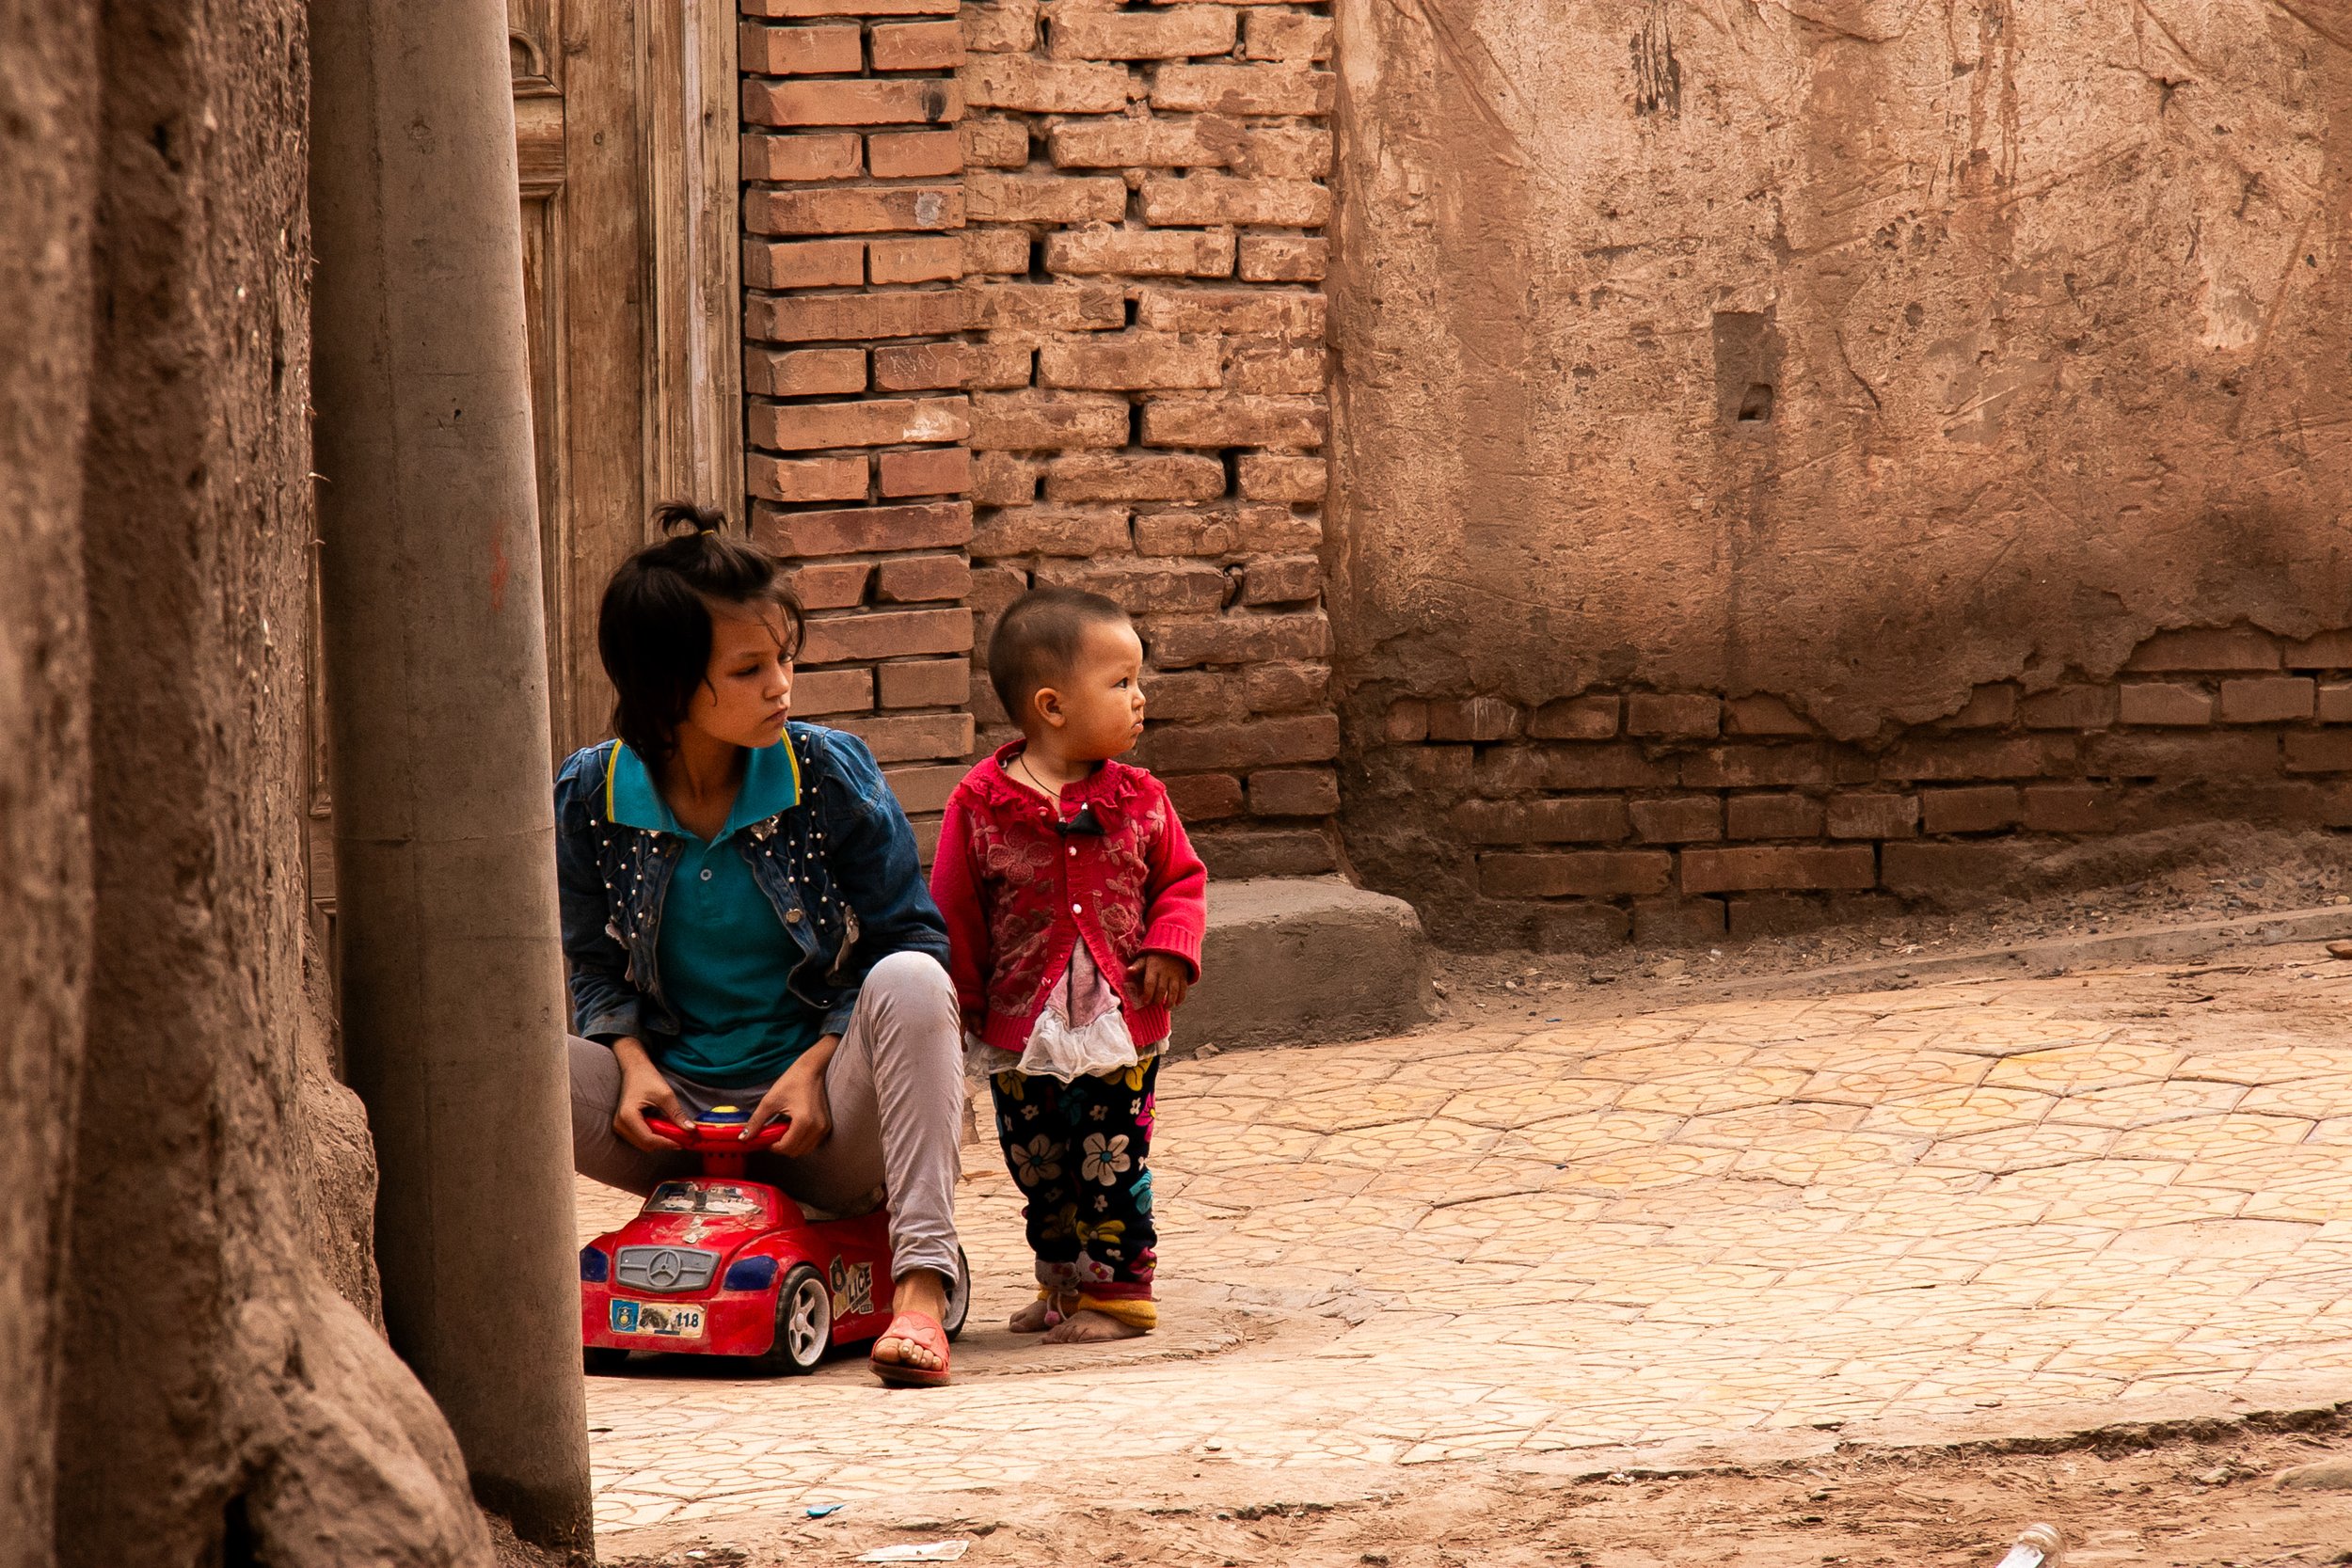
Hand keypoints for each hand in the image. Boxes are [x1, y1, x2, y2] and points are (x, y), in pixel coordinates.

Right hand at [611, 1040, 686, 1151]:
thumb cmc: (647, 1078)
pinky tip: (665, 1129)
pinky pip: (640, 1138)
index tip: (683, 1142)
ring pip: (643, 1144)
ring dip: (660, 1141)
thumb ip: (677, 1114)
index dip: (667, 1143)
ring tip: (675, 1133)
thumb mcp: (665, 1095)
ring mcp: (620, 1126)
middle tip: (682, 1138)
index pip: (648, 1139)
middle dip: (664, 1143)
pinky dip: (654, 1137)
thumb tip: (690, 1130)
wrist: (634, 1069)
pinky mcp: (624, 1126)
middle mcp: (620, 1124)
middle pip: (645, 1145)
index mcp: (628, 1116)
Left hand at [747, 1039, 835, 1158]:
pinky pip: (812, 1143)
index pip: (785, 1147)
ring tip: (783, 1131)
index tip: (765, 1138)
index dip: (772, 1146)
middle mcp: (817, 1128)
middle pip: (795, 1152)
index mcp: (804, 1122)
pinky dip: (800, 1141)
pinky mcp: (827, 1126)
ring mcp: (824, 1128)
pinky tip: (793, 1129)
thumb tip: (743, 1138)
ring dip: (791, 1145)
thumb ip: (756, 1122)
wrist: (813, 1069)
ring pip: (804, 1150)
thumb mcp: (769, 1101)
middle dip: (781, 1147)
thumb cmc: (792, 1081)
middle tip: (772, 1135)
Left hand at [1127, 952, 1191, 1008]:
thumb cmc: (1156, 955)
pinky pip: (1184, 988)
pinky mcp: (1184, 976)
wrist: (1174, 946)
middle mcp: (1165, 972)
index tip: (1144, 1002)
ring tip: (1166, 1008)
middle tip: (1154, 1005)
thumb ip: (1138, 966)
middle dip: (1157, 999)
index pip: (1150, 983)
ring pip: (1173, 991)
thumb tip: (1129, 971)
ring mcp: (1176, 974)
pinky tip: (1177, 1003)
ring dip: (1170, 1002)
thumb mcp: (1145, 958)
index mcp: (1154, 967)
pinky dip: (1181, 997)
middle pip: (1161, 989)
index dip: (1147, 994)